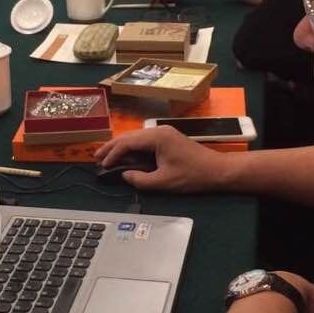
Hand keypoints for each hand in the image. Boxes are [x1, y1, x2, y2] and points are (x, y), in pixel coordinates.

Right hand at [96, 125, 235, 191]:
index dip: (113, 154)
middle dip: (112, 147)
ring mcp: (164, 133)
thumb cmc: (192, 176)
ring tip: (106, 156)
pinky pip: (144, 141)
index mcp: (157, 137)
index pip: (127, 143)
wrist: (216, 170)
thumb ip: (140, 179)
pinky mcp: (167, 138)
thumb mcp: (164, 182)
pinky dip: (132, 148)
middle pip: (129, 136)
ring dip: (121, 147)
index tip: (102, 165)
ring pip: (136, 137)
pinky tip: (126, 156)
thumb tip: (124, 175)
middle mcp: (158, 130)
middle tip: (96, 157)